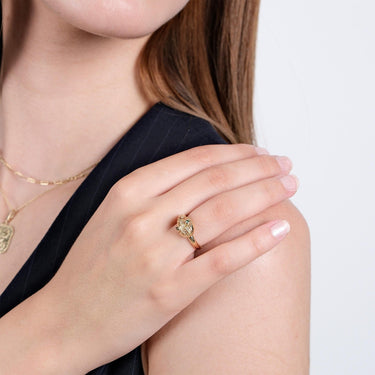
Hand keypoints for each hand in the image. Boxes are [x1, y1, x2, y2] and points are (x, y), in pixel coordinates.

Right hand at [39, 143, 297, 372]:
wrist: (63, 320)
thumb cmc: (90, 266)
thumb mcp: (112, 213)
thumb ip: (153, 191)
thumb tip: (203, 176)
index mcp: (127, 191)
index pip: (196, 160)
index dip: (236, 152)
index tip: (260, 152)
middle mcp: (142, 216)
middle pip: (216, 180)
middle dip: (259, 168)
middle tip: (285, 165)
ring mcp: (156, 254)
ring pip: (224, 212)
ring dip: (265, 195)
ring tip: (289, 186)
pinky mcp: (168, 291)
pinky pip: (222, 260)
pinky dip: (256, 242)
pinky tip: (281, 229)